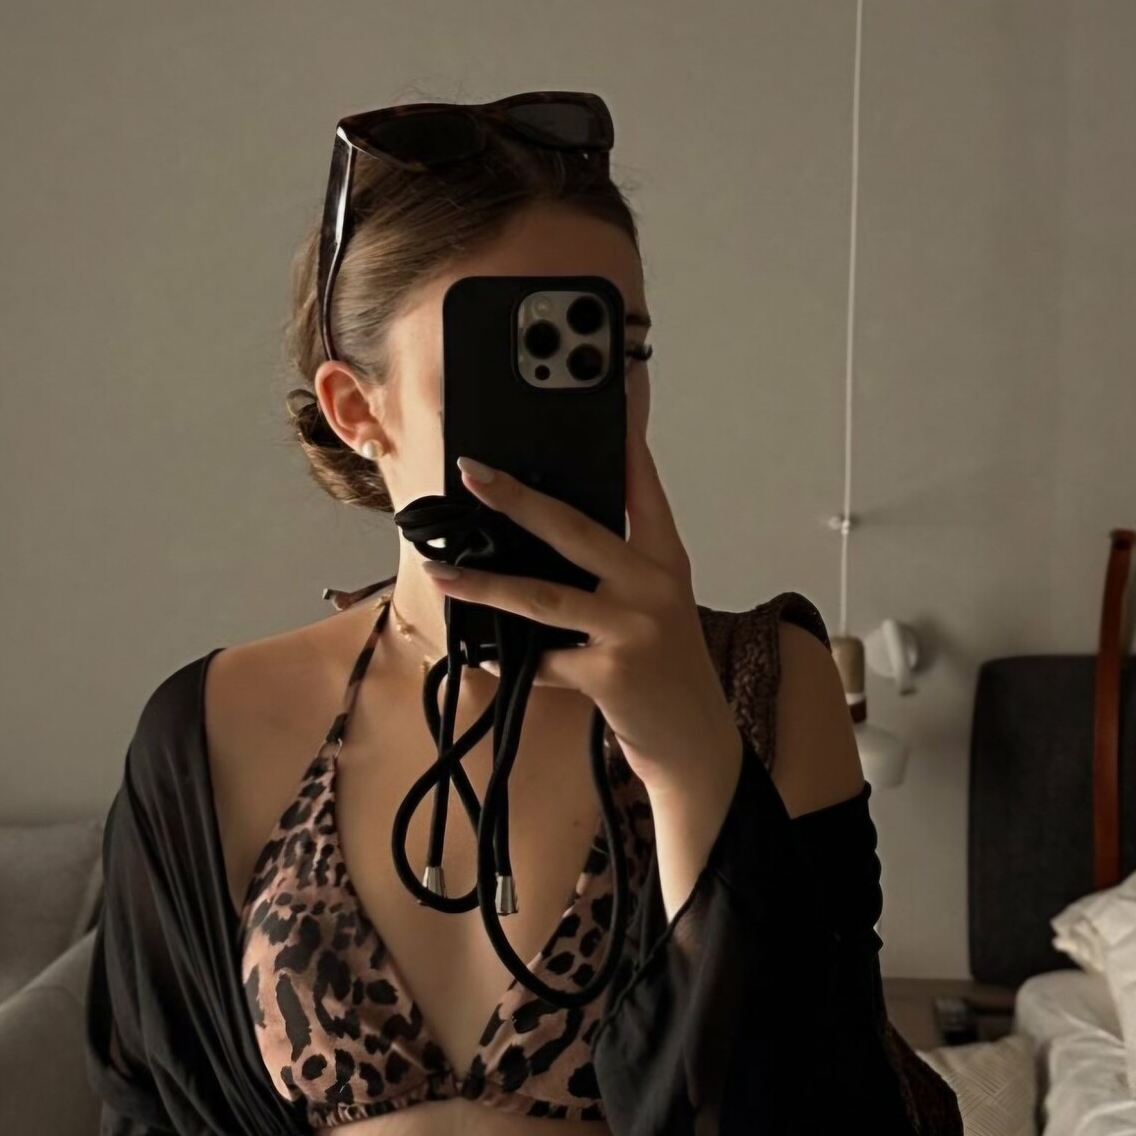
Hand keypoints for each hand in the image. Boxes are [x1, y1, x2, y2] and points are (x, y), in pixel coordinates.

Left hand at [424, 438, 739, 792]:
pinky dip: (505, 660)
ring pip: (543, 595)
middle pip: (573, 528)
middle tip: (473, 472)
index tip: (614, 390)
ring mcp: (632, 628)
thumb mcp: (655, 609)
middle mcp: (652, 586)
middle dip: (516, 498)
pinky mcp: (611, 673)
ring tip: (440, 573)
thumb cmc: (664, 673)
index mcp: (664, 561)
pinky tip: (477, 654)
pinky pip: (541, 660)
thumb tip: (544, 536)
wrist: (694, 745)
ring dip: (484, 585)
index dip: (626, 440)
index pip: (642, 489)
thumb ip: (615, 571)